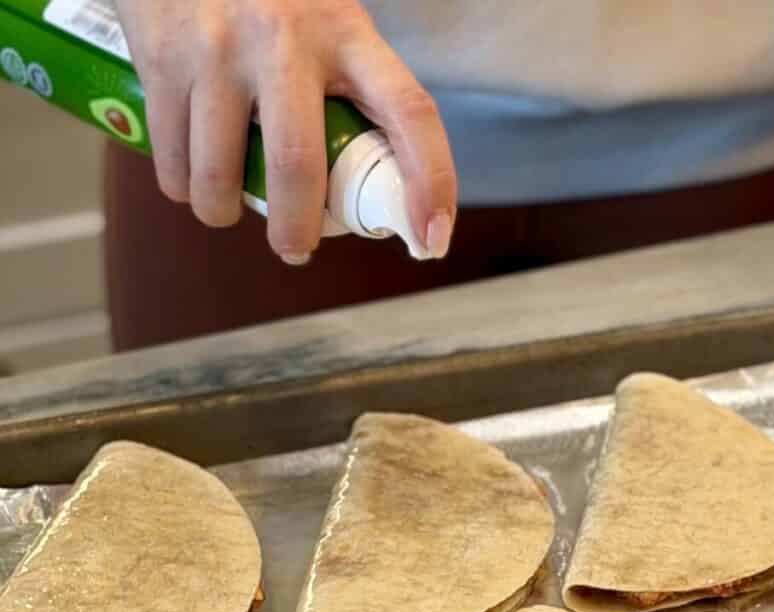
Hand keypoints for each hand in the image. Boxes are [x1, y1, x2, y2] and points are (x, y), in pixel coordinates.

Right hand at [115, 0, 455, 263]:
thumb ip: (353, 88)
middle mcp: (284, 36)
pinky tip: (193, 176)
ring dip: (224, 213)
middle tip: (296, 249)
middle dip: (297, 232)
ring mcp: (218, 47)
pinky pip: (174, 161)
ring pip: (220, 178)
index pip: (409, 111)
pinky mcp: (163, 57)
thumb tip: (371, 190)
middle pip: (298, 168)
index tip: (433, 239)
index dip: (430, 181)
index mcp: (347, 32)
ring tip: (229, 208)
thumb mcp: (326, 22)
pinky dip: (184, 188)